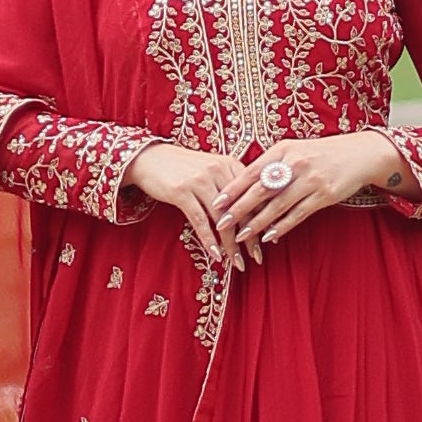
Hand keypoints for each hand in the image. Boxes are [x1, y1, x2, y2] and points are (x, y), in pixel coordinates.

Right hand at [126, 140, 261, 266]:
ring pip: (223, 218)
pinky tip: (216, 255)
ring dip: (231, 244)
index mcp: (230, 164)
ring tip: (238, 262)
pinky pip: (200, 221)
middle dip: (251, 236)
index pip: (253, 195)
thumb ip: (231, 185)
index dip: (264, 218)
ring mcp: (199, 181)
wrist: (149, 158)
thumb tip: (253, 211)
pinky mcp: (181, 191)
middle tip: (258, 256)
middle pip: (241, 208)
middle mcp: (218, 170)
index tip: (271, 237)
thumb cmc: (184, 168)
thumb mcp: (212, 170)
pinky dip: (209, 240)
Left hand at [208, 129, 412, 260]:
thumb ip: (271, 164)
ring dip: (258, 223)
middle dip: (239, 209)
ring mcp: (310, 180)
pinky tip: (269, 237)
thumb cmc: (320, 154)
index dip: (232, 189)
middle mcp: (295, 163)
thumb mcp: (294, 150)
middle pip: (261, 190)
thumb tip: (241, 183)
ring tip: (241, 236)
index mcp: (283, 149)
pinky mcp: (324, 195)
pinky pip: (298, 214)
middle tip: (221, 223)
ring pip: (278, 205)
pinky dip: (281, 227)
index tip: (216, 203)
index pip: (251, 171)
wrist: (359, 154)